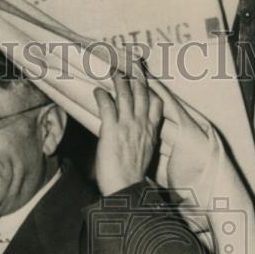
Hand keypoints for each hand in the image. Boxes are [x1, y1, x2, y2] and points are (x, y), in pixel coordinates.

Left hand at [93, 59, 163, 195]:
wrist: (126, 189)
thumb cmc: (132, 177)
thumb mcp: (144, 154)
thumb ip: (142, 139)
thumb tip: (136, 134)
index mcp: (151, 131)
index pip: (156, 104)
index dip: (151, 89)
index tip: (146, 79)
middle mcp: (142, 125)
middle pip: (142, 94)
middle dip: (137, 76)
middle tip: (131, 65)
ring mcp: (128, 126)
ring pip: (125, 95)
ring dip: (119, 81)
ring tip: (114, 72)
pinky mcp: (112, 130)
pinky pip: (107, 106)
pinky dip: (102, 96)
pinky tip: (98, 91)